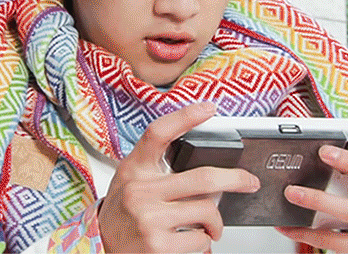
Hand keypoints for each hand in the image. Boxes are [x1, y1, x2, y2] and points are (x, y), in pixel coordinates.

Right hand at [98, 102, 259, 252]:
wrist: (99, 248)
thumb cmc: (121, 213)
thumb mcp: (131, 180)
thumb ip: (158, 168)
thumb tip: (206, 168)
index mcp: (135, 169)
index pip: (158, 133)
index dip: (185, 117)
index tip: (209, 108)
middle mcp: (140, 191)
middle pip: (202, 179)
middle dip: (235, 180)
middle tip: (248, 181)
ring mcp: (149, 219)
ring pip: (207, 211)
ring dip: (216, 221)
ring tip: (210, 225)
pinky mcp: (157, 246)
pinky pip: (200, 239)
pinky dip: (204, 241)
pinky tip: (192, 239)